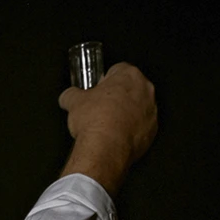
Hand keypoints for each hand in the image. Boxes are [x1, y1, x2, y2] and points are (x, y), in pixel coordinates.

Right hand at [58, 61, 157, 196]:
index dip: (105, 80)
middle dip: (117, 96)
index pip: (118, 69)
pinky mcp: (151, 131)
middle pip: (131, 88)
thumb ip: (71, 94)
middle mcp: (145, 90)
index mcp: (129, 75)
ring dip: (125, 113)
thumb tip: (68, 97)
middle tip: (101, 106)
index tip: (98, 88)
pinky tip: (115, 135)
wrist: (105, 149)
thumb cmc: (97, 122)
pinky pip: (141, 126)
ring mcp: (151, 111)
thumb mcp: (74, 102)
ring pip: (138, 107)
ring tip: (107, 123)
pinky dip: (130, 129)